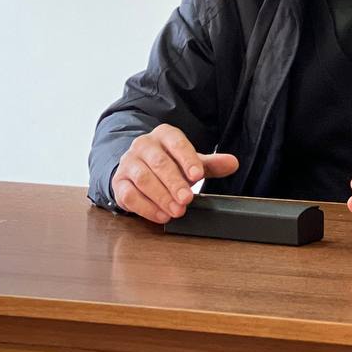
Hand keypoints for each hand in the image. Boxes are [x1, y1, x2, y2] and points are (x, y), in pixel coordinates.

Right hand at [111, 124, 238, 224]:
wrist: (136, 167)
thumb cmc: (168, 163)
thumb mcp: (190, 161)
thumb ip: (210, 164)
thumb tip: (233, 163)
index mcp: (164, 135)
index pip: (176, 143)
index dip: (187, 158)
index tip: (198, 175)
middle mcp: (144, 145)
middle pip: (159, 163)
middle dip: (174, 182)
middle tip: (187, 199)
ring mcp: (128, 163)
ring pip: (143, 178)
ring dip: (161, 196)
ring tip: (177, 211)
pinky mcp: (119, 182)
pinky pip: (129, 195)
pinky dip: (146, 207)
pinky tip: (161, 216)